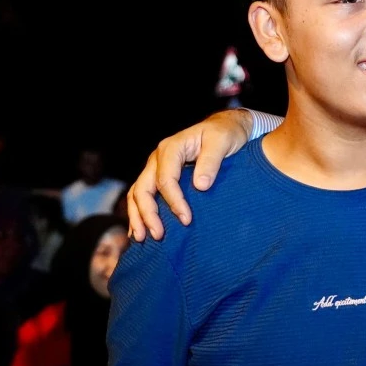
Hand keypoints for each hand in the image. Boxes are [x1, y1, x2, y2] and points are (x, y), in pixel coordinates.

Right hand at [127, 109, 252, 241]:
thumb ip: (211, 161)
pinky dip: (139, 212)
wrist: (227, 127)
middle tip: (158, 235)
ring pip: (138, 192)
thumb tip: (200, 186)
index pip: (166, 179)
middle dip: (148, 214)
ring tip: (142, 238)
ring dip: (138, 216)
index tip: (186, 219)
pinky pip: (143, 194)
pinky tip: (140, 230)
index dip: (174, 202)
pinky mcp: (160, 176)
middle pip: (144, 187)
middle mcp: (158, 158)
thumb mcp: (222, 142)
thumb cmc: (226, 134)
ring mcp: (156, 167)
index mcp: (171, 148)